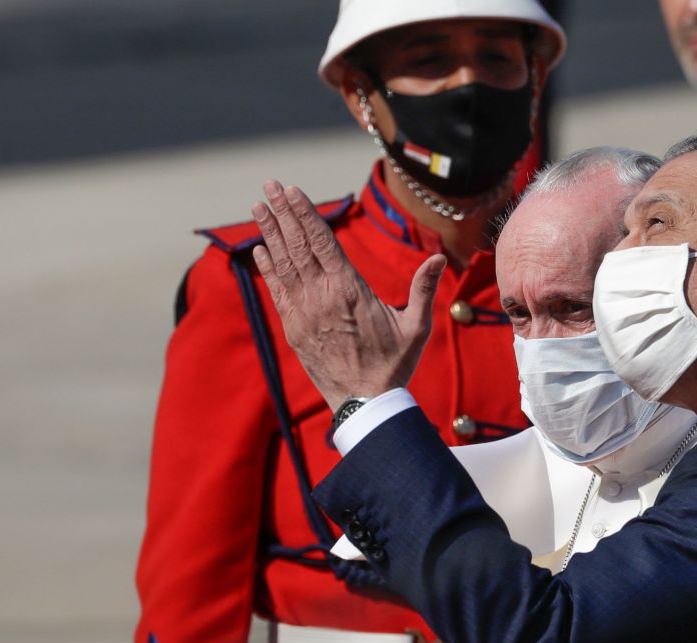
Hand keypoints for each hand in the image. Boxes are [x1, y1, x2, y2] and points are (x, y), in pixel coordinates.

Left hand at [251, 180, 445, 411]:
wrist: (365, 403)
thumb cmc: (394, 365)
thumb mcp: (416, 327)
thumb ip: (423, 289)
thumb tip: (439, 260)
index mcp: (350, 290)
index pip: (322, 241)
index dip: (305, 213)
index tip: (292, 191)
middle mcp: (322, 296)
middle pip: (298, 245)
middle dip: (282, 212)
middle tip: (270, 184)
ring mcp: (304, 313)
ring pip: (284, 263)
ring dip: (270, 232)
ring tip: (258, 206)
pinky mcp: (294, 329)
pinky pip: (277, 290)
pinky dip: (267, 267)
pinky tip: (259, 249)